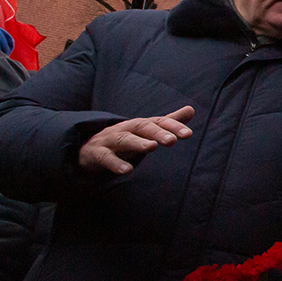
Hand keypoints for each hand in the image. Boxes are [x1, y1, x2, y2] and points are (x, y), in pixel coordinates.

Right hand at [78, 106, 193, 174]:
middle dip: (157, 133)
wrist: (89, 148)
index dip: (173, 127)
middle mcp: (126, 129)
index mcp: (140, 124)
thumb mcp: (147, 130)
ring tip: (151, 147)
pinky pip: (105, 157)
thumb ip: (168, 122)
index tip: (188, 134)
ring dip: (138, 143)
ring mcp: (110, 140)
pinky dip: (115, 163)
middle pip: (142, 127)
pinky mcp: (97, 154)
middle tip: (172, 141)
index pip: (159, 122)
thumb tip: (191, 109)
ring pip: (124, 139)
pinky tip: (127, 170)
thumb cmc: (126, 138)